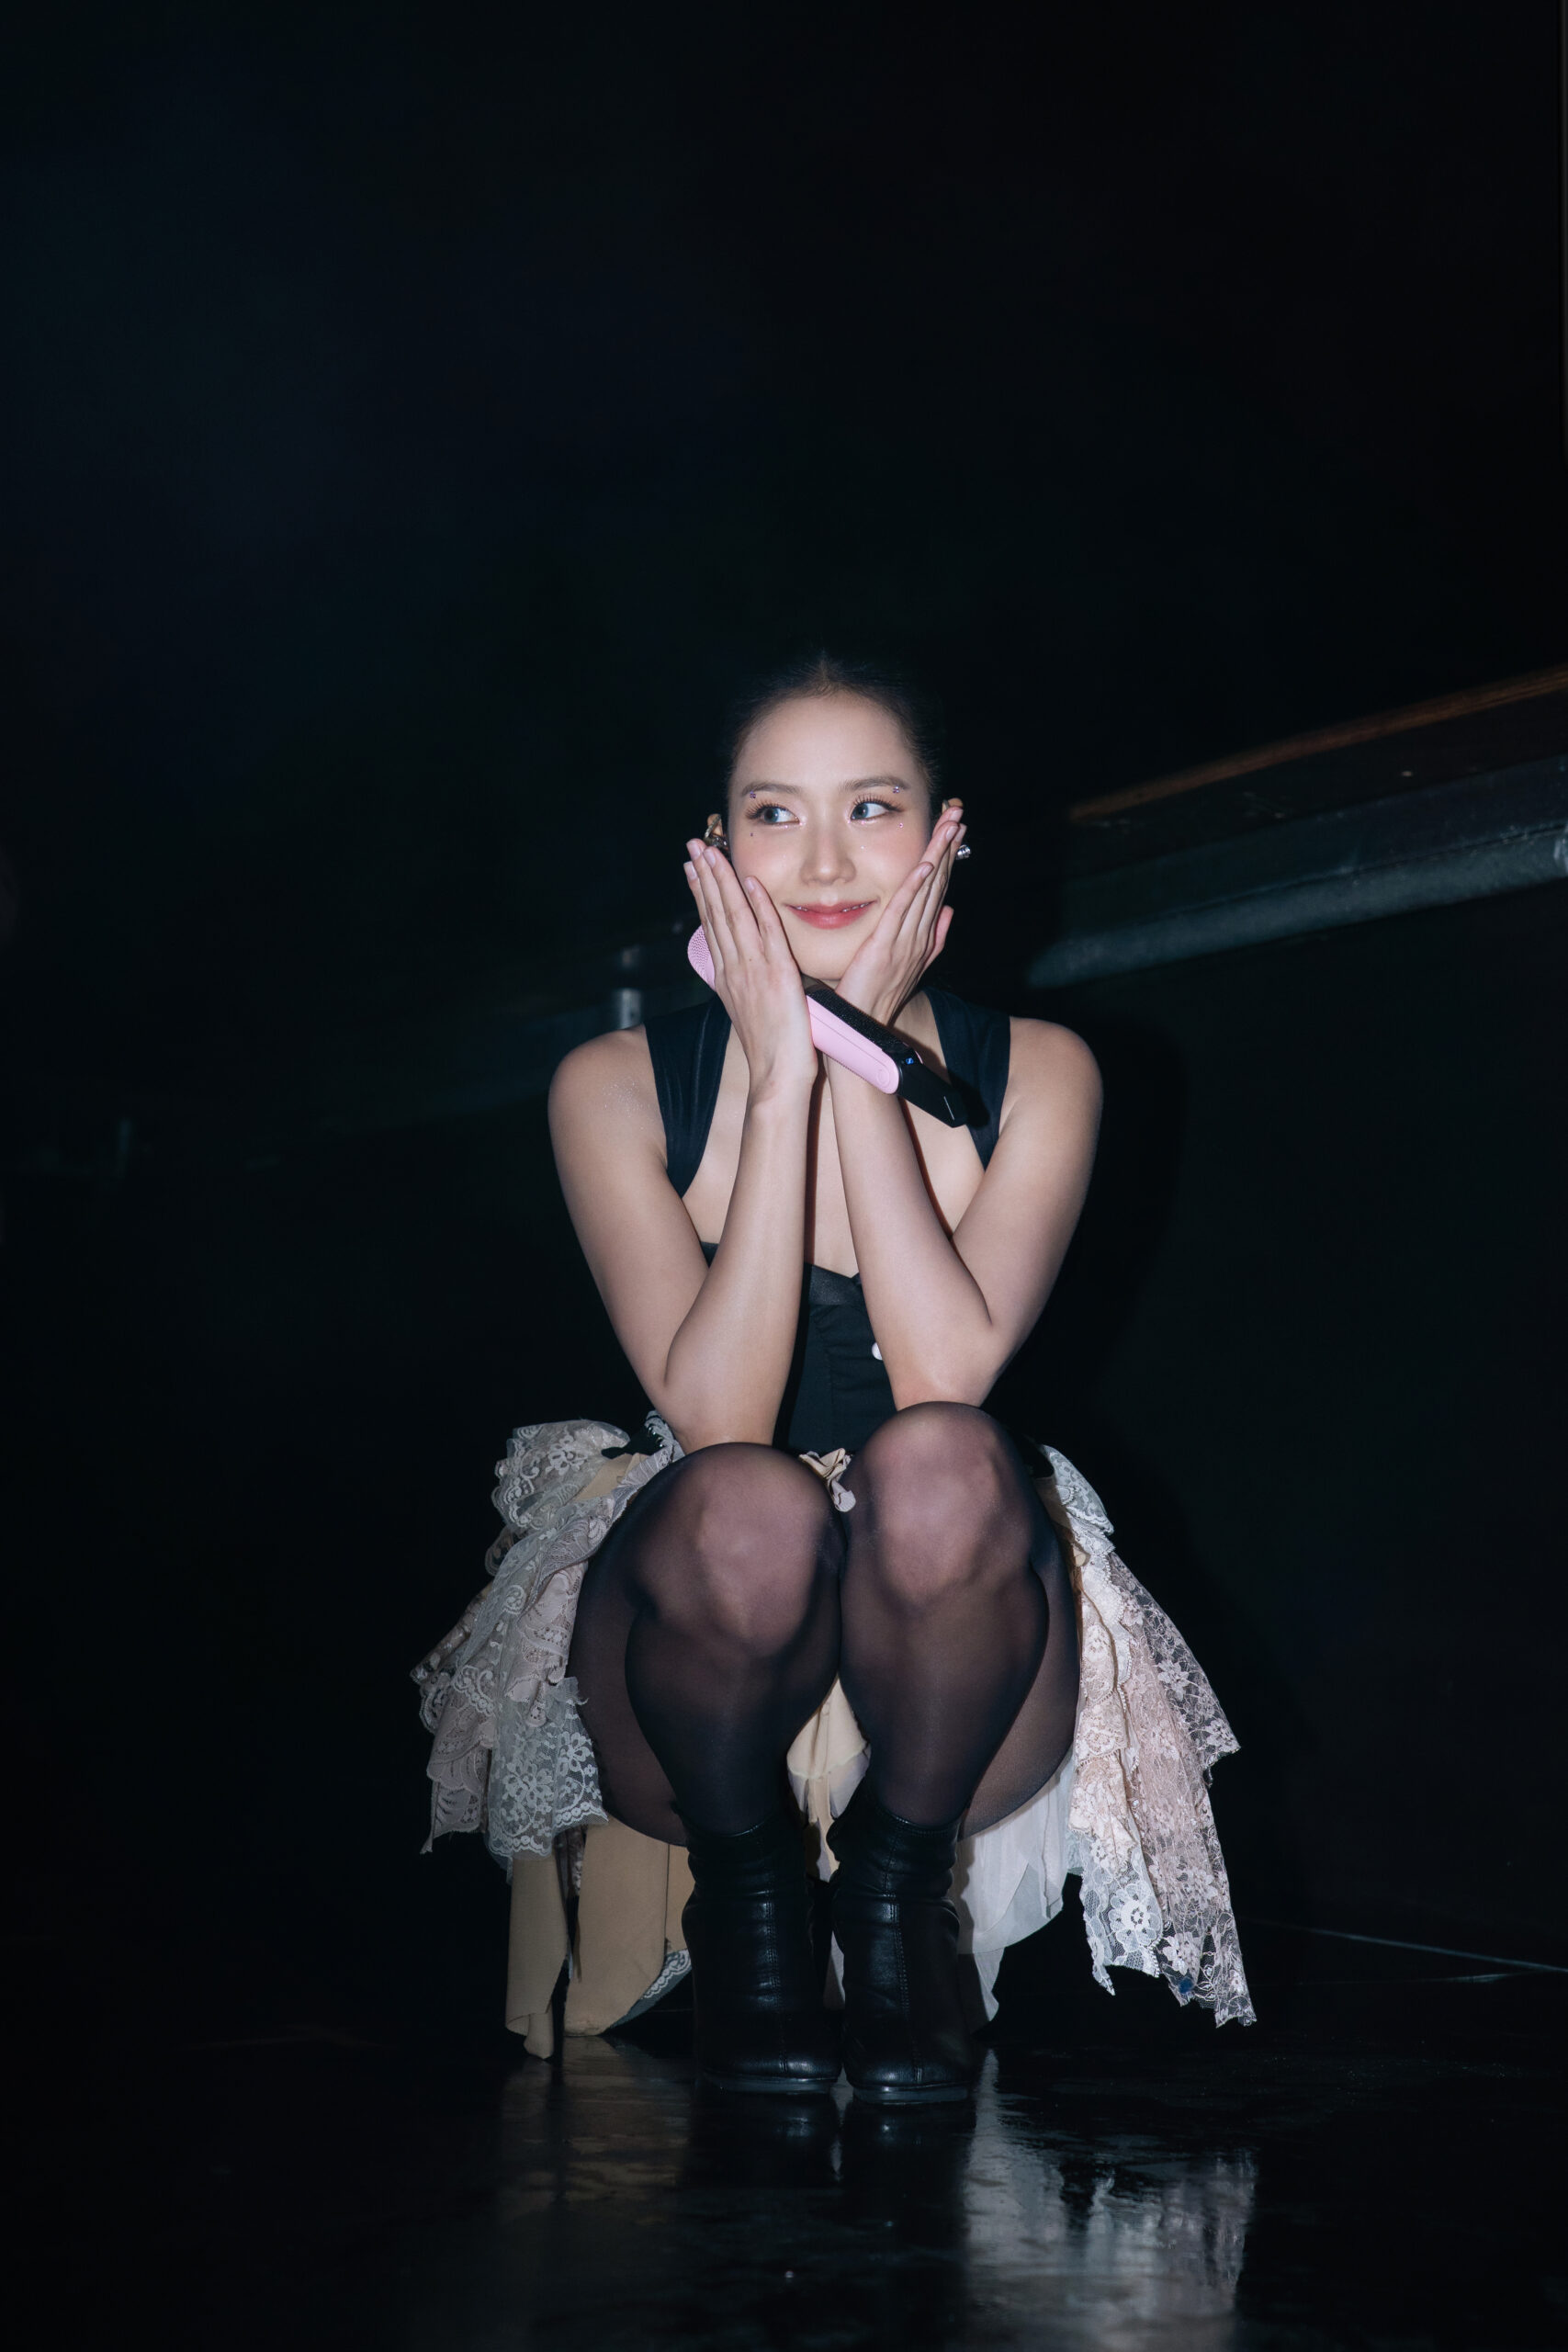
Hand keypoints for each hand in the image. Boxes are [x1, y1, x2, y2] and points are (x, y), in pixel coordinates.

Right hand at [684, 842, 818, 1099]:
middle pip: (716, 913)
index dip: (702, 892)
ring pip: (733, 916)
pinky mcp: (777, 975)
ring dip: (722, 881)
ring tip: (710, 851)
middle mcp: (735, 968)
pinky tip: (750, 882)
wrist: (776, 1077)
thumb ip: (743, 984)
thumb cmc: (770, 1050)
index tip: (693, 867)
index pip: (712, 924)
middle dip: (704, 875)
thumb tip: (738, 968)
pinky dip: (758, 906)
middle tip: (694, 844)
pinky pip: (767, 933)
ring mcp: (753, 970)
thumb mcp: (750, 1010)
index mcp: (728, 976)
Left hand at [834, 803, 964, 1024]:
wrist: (866, 1026)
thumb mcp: (910, 962)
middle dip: (948, 846)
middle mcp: (919, 935)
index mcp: (922, 936)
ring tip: (948, 826)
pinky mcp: (885, 948)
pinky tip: (924, 864)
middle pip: (937, 882)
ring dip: (937, 856)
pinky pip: (901, 912)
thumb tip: (949, 911)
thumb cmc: (878, 994)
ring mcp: (905, 941)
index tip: (954, 829)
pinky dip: (914, 887)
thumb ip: (932, 937)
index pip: (938, 888)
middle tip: (958, 813)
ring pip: (925, 890)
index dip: (948, 856)